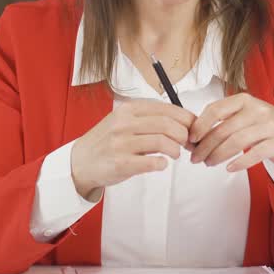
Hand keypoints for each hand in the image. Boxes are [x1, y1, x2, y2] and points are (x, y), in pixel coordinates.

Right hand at [70, 100, 195, 200]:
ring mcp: (122, 143)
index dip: (186, 119)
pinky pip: (153, 162)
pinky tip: (160, 164)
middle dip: (184, 135)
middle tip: (186, 143)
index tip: (193, 128)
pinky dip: (163, 164)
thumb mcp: (123, 121)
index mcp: (128, 109)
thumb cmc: (108, 141)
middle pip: (168, 124)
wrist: (80, 162)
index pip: (167, 109)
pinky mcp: (121, 163)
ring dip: (175, 150)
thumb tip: (184, 122)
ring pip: (163, 142)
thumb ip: (149, 118)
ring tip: (174, 154)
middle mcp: (124, 123)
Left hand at [188, 94, 273, 172]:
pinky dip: (239, 162)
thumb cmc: (261, 124)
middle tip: (196, 158)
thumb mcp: (243, 114)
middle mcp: (256, 110)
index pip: (216, 109)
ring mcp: (269, 125)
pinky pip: (255, 153)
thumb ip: (222, 121)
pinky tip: (229, 168)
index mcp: (243, 100)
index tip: (191, 139)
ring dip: (219, 155)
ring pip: (237, 142)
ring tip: (209, 163)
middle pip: (224, 129)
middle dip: (206, 146)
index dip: (200, 125)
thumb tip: (194, 136)